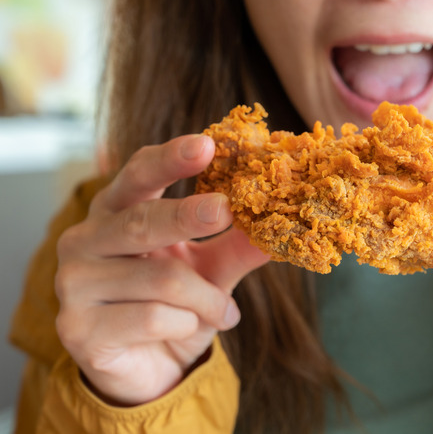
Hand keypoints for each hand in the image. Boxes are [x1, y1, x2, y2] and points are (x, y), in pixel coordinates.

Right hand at [55, 134, 269, 405]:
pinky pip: (151, 317)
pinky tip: (188, 330)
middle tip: (227, 210)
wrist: (148, 369)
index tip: (208, 144)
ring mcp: (74, 284)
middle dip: (188, 215)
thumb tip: (278, 226)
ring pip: (161, 279)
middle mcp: (85, 240)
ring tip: (224, 312)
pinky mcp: (78, 328)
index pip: (138, 174)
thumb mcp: (211, 271)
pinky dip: (186, 324)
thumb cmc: (175, 306)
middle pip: (141, 221)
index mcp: (115, 212)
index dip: (170, 158)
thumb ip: (237, 247)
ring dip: (207, 298)